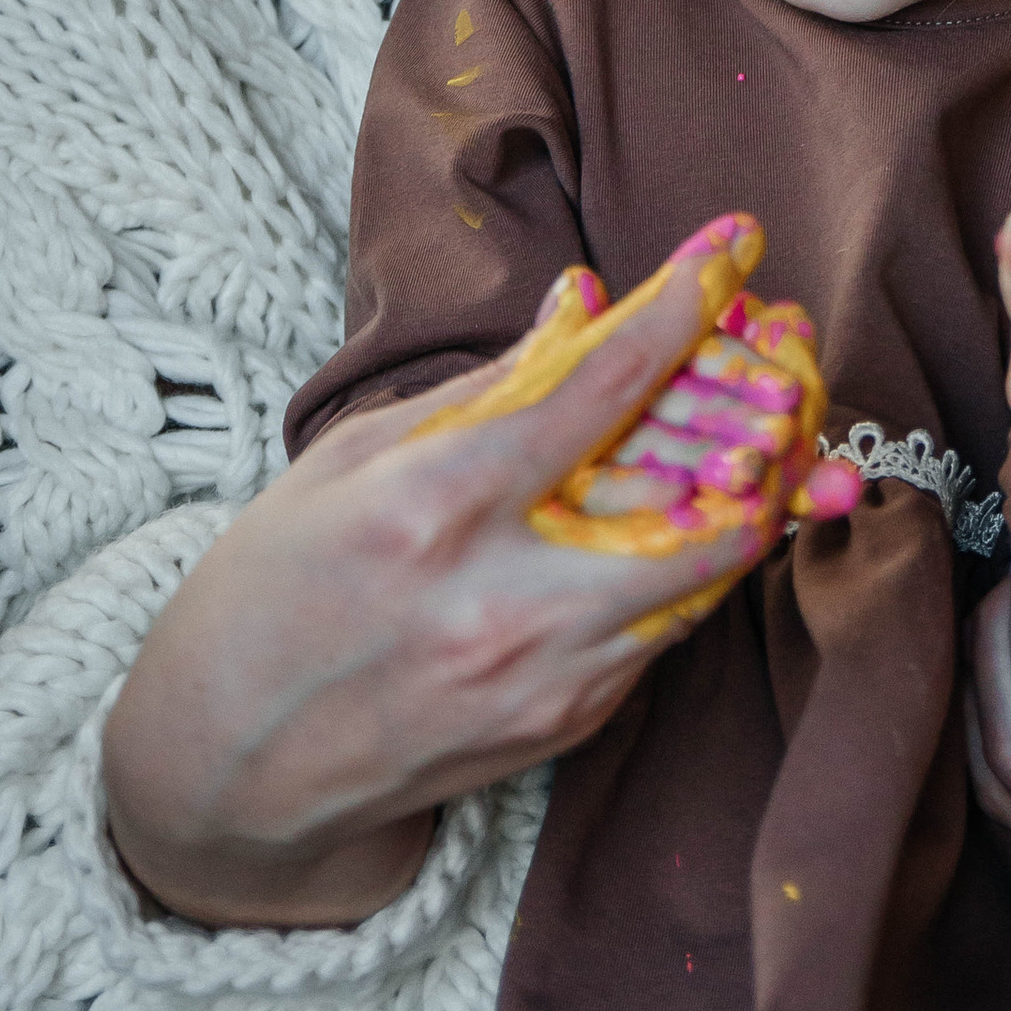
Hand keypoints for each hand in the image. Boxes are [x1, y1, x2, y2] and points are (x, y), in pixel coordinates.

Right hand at [103, 220, 824, 932]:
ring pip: (704, 578)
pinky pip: (659, 634)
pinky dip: (685, 567)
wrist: (226, 768)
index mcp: (436, 506)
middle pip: (702, 504)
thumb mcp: (351, 459)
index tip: (734, 242)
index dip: (685, 301)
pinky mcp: (564, 731)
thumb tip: (584, 306)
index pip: (601, 386)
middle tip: (785, 362)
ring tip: (766, 430)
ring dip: (744, 497)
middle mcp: (505, 600)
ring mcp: (543, 679)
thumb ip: (487, 387)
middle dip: (765, 423)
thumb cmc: (270, 590)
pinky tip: (689, 516)